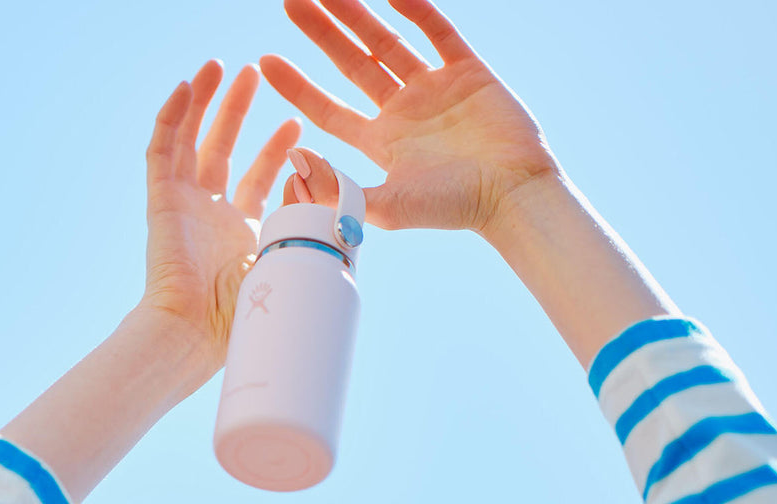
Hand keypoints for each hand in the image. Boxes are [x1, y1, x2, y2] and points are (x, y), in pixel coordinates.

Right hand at [140, 61, 300, 371]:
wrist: (195, 334)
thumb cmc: (240, 321)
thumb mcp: (286, 274)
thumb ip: (311, 247)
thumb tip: (352, 235)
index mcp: (241, 234)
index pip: (258, 178)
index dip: (276, 150)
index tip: (297, 124)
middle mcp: (210, 215)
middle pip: (222, 148)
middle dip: (240, 110)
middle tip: (257, 73)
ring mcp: (183, 206)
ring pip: (190, 140)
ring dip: (205, 102)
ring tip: (220, 65)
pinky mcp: (161, 203)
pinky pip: (161, 151)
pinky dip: (171, 118)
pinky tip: (184, 87)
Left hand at [261, 0, 561, 233]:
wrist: (510, 195)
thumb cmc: (450, 209)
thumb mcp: (383, 206)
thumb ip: (339, 188)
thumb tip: (294, 162)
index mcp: (382, 144)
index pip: (329, 109)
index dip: (298, 86)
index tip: (265, 62)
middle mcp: (403, 113)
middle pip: (352, 64)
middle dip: (321, 33)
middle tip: (289, 1)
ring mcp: (435, 89)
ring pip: (387, 41)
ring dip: (356, 13)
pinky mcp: (469, 72)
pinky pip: (437, 31)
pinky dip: (415, 8)